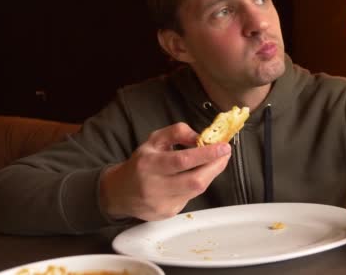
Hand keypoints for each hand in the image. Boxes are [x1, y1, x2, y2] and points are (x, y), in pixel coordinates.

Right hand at [99, 122, 230, 220]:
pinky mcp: (167, 213)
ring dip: (210, 174)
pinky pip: (191, 198)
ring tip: (216, 161)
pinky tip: (197, 176)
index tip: (224, 147)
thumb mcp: (154, 140)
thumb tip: (201, 137)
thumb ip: (177, 132)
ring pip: (196, 191)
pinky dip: (198, 185)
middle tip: (225, 154)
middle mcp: (153, 186)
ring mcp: (161, 203)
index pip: (182, 160)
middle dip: (215, 166)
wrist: (120, 192)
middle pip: (194, 180)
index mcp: (148, 164)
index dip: (206, 154)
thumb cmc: (141, 163)